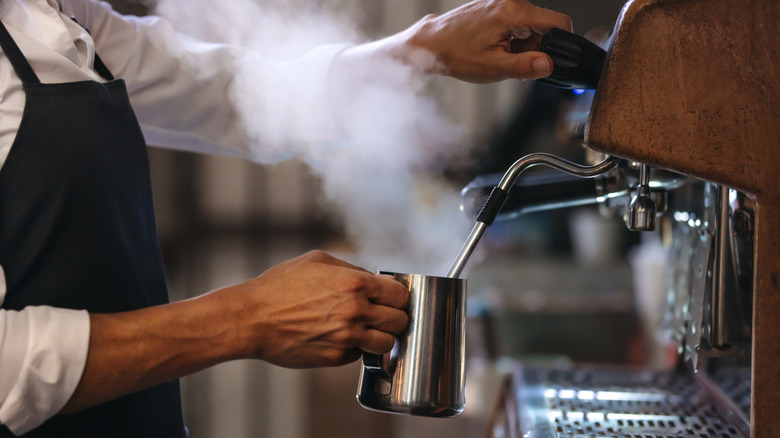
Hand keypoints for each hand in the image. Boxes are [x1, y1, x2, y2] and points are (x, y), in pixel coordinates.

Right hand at [220, 250, 409, 367]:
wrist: (252, 318)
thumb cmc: (281, 286)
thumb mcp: (318, 261)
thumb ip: (352, 269)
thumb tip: (374, 280)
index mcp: (356, 284)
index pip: (401, 295)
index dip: (398, 296)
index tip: (392, 298)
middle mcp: (356, 311)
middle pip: (400, 321)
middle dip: (393, 317)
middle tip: (381, 315)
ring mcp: (347, 337)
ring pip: (386, 343)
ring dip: (379, 337)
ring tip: (366, 330)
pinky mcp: (336, 357)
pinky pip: (360, 355)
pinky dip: (355, 348)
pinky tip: (339, 337)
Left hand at [401, 0, 571, 82]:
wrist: (432, 44)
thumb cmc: (456, 54)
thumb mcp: (494, 67)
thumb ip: (525, 66)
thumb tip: (549, 65)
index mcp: (515, 12)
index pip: (558, 23)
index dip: (561, 44)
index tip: (552, 60)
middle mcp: (511, 2)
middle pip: (544, 27)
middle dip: (536, 49)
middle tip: (515, 64)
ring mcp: (503, 3)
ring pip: (530, 28)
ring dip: (522, 46)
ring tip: (501, 57)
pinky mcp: (496, 8)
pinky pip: (517, 25)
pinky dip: (512, 40)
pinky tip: (496, 50)